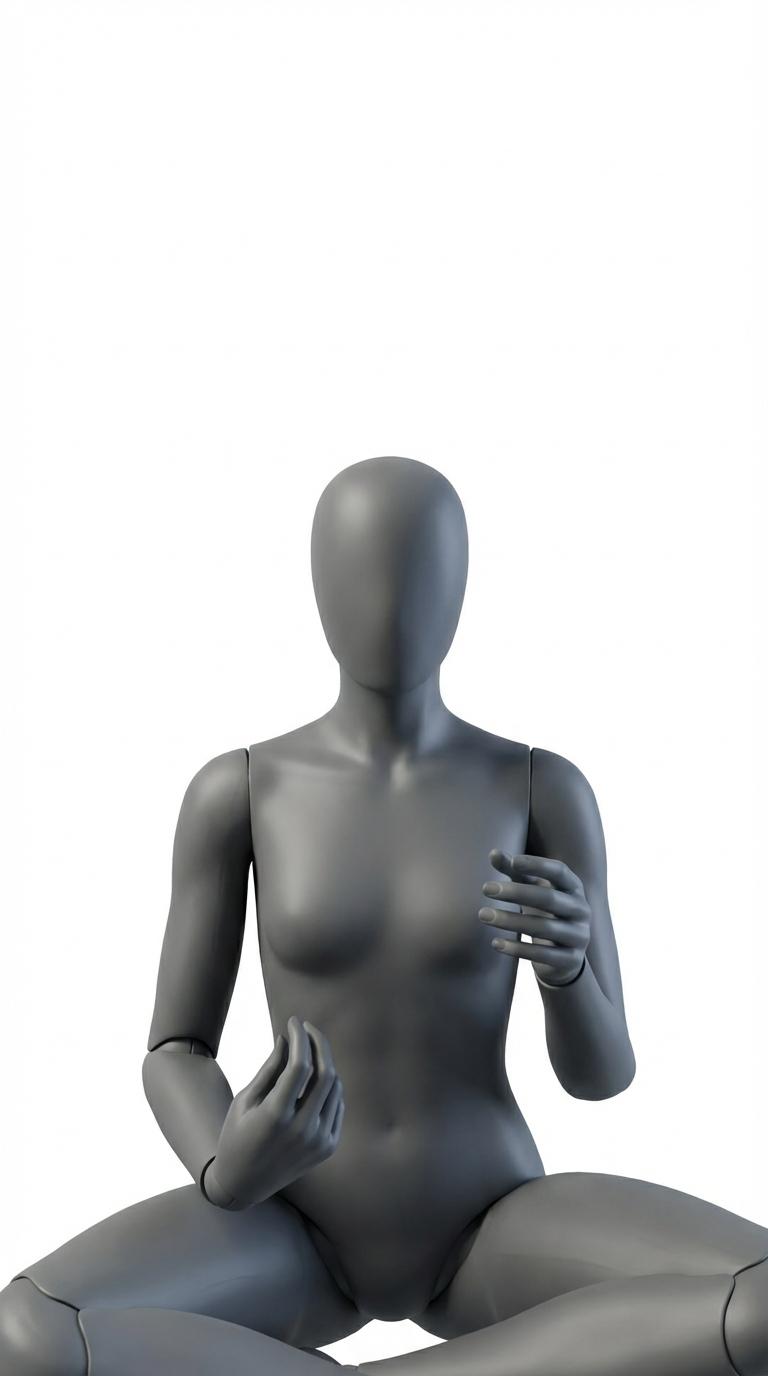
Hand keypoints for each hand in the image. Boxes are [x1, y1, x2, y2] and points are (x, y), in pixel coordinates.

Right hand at [205, 1015, 343, 1208]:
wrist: (244, 1185)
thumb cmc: (236, 1136)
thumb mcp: (245, 1100)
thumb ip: (270, 1068)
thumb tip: (287, 1038)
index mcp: (276, 1116)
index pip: (300, 1065)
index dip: (300, 1037)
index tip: (293, 1021)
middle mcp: (303, 1129)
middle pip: (325, 1073)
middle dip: (318, 1043)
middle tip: (307, 1028)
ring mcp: (319, 1141)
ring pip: (335, 1088)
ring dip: (325, 1063)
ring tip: (308, 1051)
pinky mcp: (327, 1148)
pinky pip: (337, 1106)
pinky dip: (330, 1086)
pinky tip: (316, 1078)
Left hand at [479, 850, 590, 985]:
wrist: (563, 956)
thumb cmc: (543, 911)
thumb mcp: (531, 889)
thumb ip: (514, 871)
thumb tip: (493, 853)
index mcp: (574, 887)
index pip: (559, 871)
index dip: (538, 865)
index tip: (512, 862)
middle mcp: (581, 910)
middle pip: (549, 899)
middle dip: (516, 893)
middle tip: (485, 888)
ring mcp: (579, 936)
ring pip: (544, 928)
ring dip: (511, 921)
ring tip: (483, 914)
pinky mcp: (571, 960)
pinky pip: (543, 954)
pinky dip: (517, 949)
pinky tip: (495, 943)